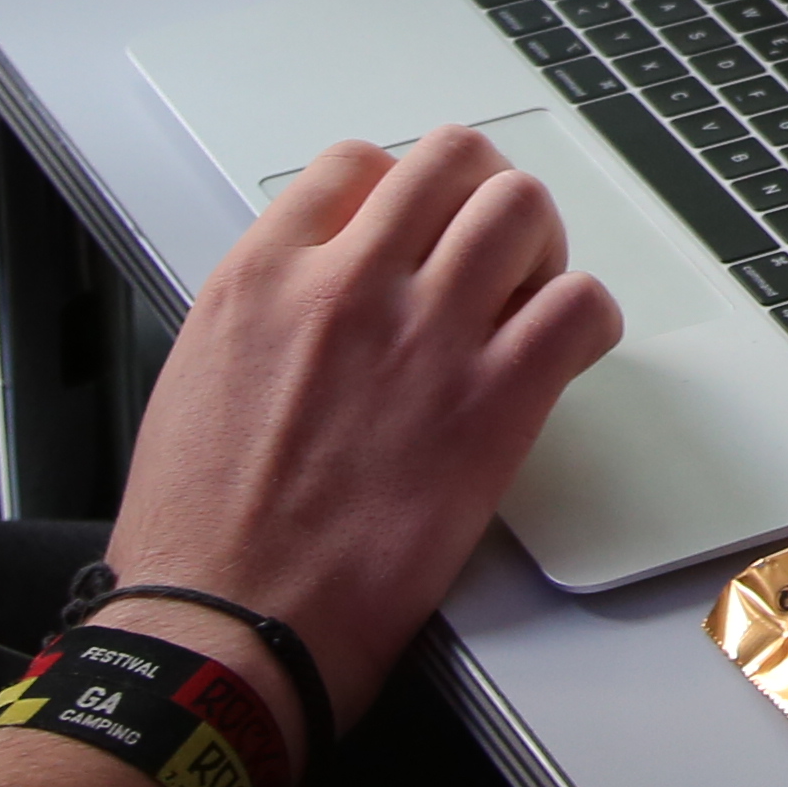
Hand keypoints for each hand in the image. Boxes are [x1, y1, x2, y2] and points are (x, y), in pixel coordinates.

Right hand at [95, 129, 620, 747]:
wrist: (228, 625)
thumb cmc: (202, 535)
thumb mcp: (198, 378)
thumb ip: (266, 315)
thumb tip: (315, 295)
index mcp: (263, 277)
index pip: (355, 163)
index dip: (399, 190)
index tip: (414, 230)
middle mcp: (347, 285)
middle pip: (453, 161)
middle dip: (481, 194)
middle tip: (488, 248)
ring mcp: (423, 336)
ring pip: (521, 210)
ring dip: (539, 244)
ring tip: (529, 293)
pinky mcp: (490, 402)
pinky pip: (577, 306)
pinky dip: (589, 317)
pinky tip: (568, 349)